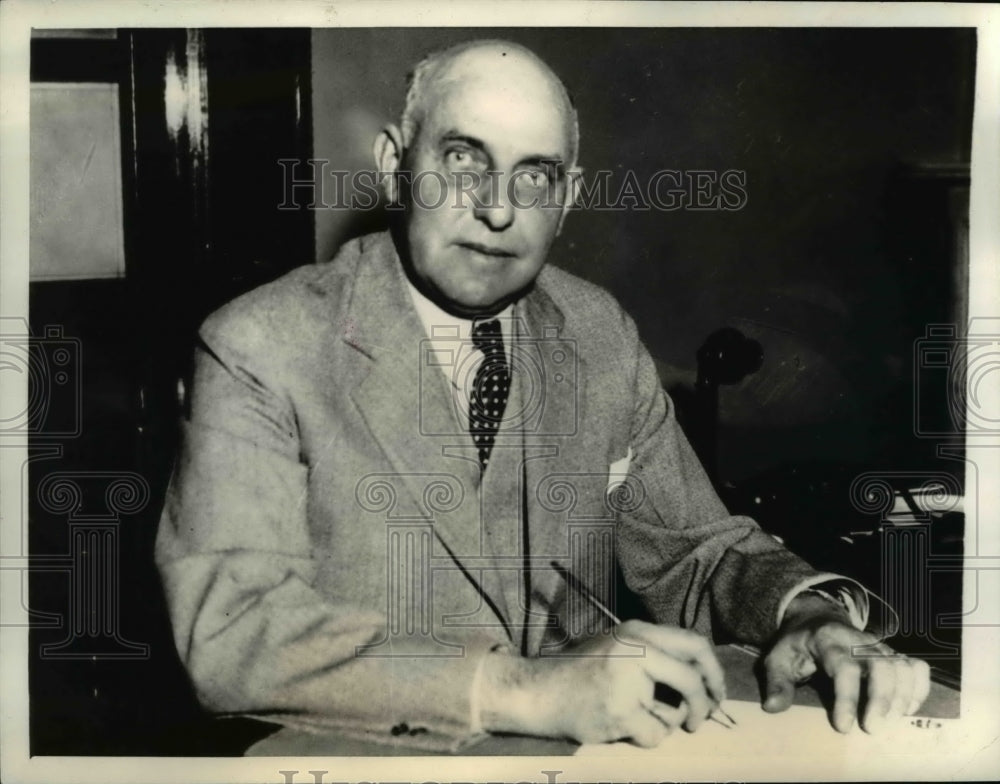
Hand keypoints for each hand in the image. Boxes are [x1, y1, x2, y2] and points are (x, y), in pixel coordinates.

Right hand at [478, 620, 725, 746]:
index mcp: (637, 631)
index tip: (715, 691)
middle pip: (693, 677)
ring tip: (640, 718)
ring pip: (675, 712)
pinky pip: (655, 735)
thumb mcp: (617, 646)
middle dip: (705, 703)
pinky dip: (646, 738)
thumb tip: (702, 673)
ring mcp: (627, 681)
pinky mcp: (619, 711)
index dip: (713, 671)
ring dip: (667, 723)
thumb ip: (654, 652)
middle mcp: (634, 650)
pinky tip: (624, 728)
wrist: (537, 691)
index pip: (695, 643)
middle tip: (699, 718)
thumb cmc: (579, 672)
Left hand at [762, 593, 930, 732]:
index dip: (847, 698)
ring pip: (901, 666)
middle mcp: (858, 640)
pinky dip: (918, 688)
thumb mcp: (778, 658)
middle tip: (872, 728)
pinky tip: (907, 710)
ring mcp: (879, 646)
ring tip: (889, 723)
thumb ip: (777, 682)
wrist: (816, 619)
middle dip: (880, 699)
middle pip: (880, 665)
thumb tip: (772, 708)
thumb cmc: (797, 645)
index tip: (843, 727)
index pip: (843, 666)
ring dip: (901, 697)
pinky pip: (916, 667)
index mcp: (827, 639)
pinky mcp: (892, 653)